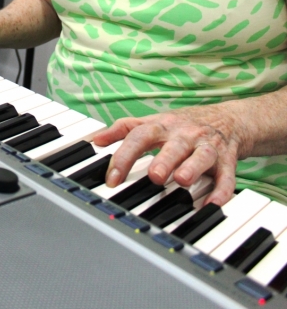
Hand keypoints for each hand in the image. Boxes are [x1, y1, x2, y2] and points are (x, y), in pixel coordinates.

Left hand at [92, 103, 247, 206]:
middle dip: (164, 159)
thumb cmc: (182, 125)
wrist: (227, 119)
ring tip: (183, 180)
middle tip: (154, 176)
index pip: (140, 136)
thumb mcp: (152, 122)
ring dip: (193, 168)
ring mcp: (207, 146)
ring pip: (201, 156)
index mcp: (163, 126)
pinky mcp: (227, 160)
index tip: (112, 179)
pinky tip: (213, 203)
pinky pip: (227, 176)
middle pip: (173, 145)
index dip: (124, 156)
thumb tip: (96, 140)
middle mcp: (184, 135)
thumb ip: (124, 129)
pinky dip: (222, 190)